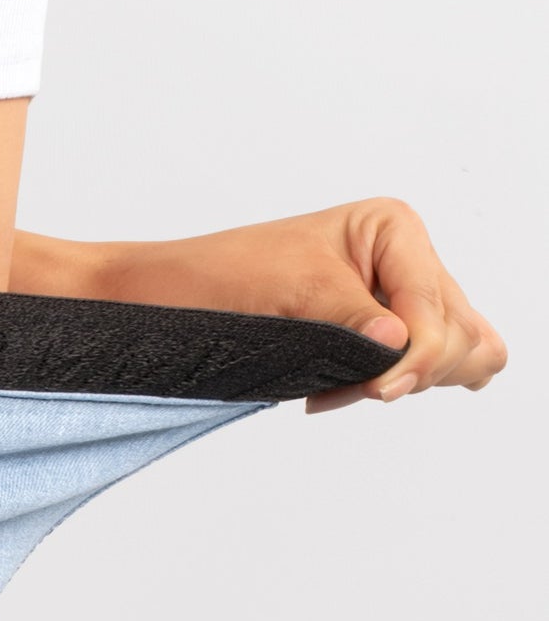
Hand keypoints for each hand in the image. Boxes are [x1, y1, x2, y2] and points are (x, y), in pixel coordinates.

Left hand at [12, 200, 508, 412]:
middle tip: (345, 389)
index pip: (438, 313)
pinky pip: (414, 371)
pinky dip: (384, 388)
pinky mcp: (365, 334)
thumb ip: (352, 319)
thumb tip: (402, 346)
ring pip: (452, 357)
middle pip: (462, 336)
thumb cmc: (212, 280)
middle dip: (411, 371)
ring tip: (332, 388)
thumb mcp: (289, 294)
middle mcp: (399, 259)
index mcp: (391, 228)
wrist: (159, 298)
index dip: (413, 359)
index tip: (372, 391)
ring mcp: (388, 299)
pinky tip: (331, 392)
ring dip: (401, 383)